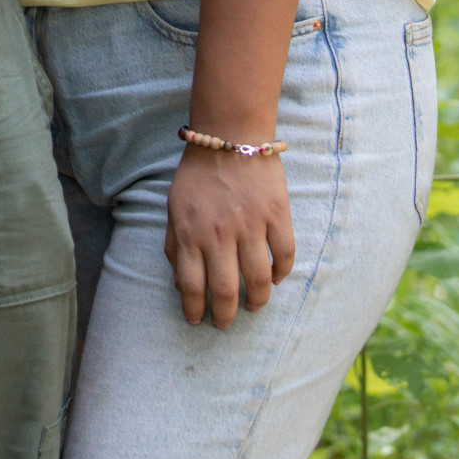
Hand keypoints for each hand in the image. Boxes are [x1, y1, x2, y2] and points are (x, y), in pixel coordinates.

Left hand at [164, 142, 294, 328]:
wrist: (228, 134)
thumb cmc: (197, 173)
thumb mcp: (174, 207)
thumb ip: (174, 245)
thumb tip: (180, 283)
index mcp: (190, 232)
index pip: (191, 286)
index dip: (195, 310)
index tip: (198, 320)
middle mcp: (219, 234)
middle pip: (225, 291)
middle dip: (225, 316)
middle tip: (226, 323)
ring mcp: (250, 225)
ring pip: (258, 280)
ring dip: (256, 301)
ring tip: (253, 306)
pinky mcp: (276, 214)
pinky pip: (284, 254)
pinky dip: (281, 273)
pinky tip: (275, 279)